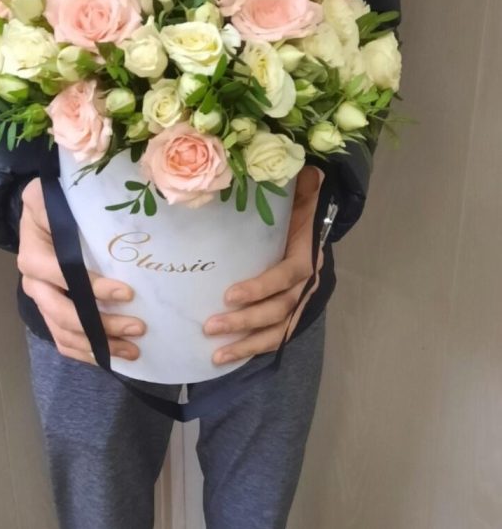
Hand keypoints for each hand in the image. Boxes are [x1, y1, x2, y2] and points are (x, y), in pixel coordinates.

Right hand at [18, 178, 145, 364]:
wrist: (39, 215)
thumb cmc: (52, 204)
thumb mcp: (50, 195)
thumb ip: (62, 203)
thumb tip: (98, 208)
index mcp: (34, 256)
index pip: (64, 275)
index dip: (94, 288)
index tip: (127, 293)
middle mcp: (34, 283)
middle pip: (64, 314)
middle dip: (102, 326)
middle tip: (138, 327)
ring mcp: (41, 301)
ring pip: (65, 334)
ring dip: (99, 346)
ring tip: (133, 351)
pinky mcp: (49, 312)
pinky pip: (64, 341)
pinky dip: (88, 352)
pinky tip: (113, 357)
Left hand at [203, 166, 324, 364]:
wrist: (318, 222)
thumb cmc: (300, 207)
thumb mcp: (301, 192)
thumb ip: (302, 185)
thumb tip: (305, 170)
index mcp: (306, 255)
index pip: (286, 277)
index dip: (261, 288)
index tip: (230, 295)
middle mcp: (307, 284)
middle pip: (279, 310)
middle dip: (245, 322)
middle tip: (210, 327)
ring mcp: (300, 302)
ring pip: (277, 330)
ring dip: (247, 344)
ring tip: (216, 355)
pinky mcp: (291, 312)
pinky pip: (276, 336)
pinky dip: (254, 349)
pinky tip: (228, 357)